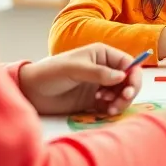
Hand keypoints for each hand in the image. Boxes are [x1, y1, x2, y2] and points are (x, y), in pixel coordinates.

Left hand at [19, 43, 141, 115]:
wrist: (31, 91)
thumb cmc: (51, 73)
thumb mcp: (75, 69)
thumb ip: (98, 73)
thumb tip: (122, 76)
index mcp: (102, 55)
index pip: (128, 63)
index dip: (133, 75)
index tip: (129, 89)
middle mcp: (105, 69)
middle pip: (129, 80)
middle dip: (128, 91)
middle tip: (121, 100)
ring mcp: (100, 85)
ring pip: (122, 94)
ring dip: (121, 102)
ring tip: (110, 108)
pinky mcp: (94, 100)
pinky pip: (112, 105)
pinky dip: (113, 109)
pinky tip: (105, 110)